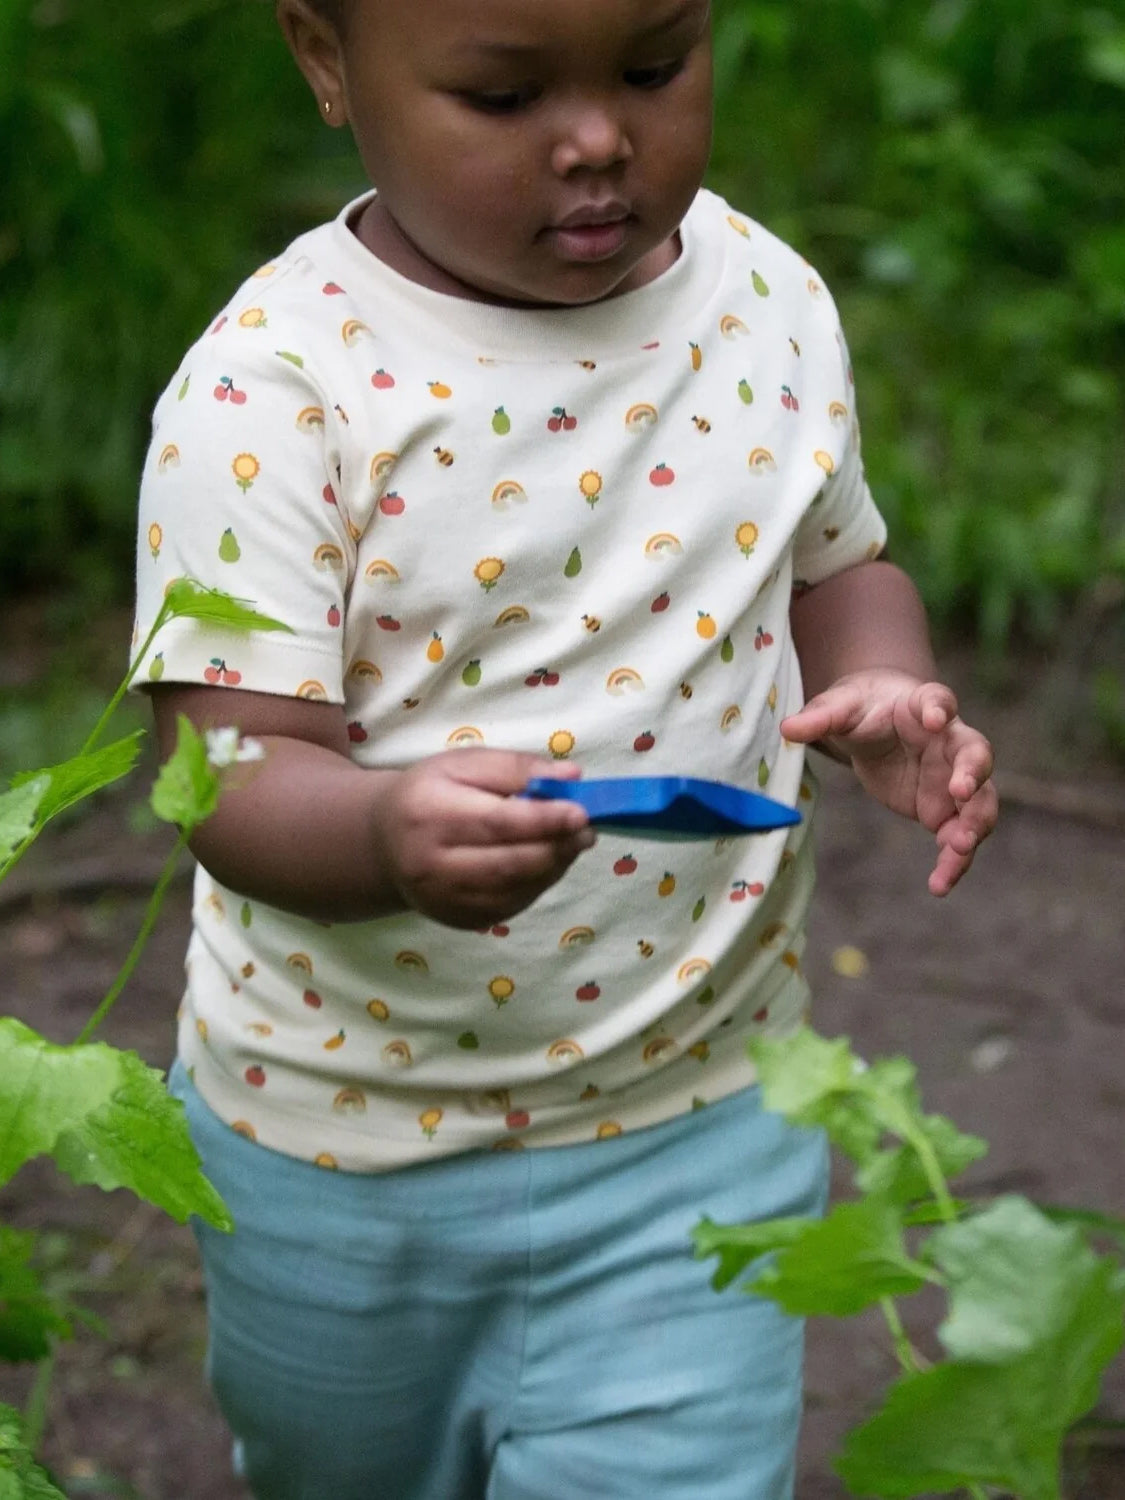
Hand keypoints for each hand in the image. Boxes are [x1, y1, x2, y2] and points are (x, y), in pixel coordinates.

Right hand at [373, 749, 595, 927]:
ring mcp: (444, 899)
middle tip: (587, 829)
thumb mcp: (463, 764)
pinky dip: (539, 883)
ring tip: (573, 842)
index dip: (544, 820)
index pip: (495, 823)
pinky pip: (513, 905)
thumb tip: (571, 778)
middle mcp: (431, 865)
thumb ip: (516, 767)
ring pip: (516, 889)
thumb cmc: (431, 794)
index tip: (580, 812)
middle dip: (557, 846)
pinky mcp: (459, 920)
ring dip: (554, 866)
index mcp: (429, 815)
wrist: (385, 843)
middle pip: (509, 863)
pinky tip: (548, 861)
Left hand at [780, 670, 997, 895]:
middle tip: (961, 792)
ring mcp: (952, 779)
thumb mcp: (838, 708)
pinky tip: (939, 885)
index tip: (935, 718)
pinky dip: (954, 861)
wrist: (874, 725)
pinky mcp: (944, 810)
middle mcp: (949, 742)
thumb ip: (819, 718)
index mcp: (922, 705)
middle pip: (976, 753)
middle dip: (973, 773)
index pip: (938, 700)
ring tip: (957, 849)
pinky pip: (958, 836)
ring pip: (978, 802)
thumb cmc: (861, 708)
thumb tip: (787, 729)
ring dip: (974, 825)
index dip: (939, 708)